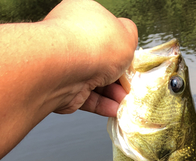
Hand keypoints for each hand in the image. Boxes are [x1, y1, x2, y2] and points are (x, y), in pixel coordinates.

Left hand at [44, 0, 137, 116]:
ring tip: (125, 101)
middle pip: (102, 61)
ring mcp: (67, 65)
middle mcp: (73, 40)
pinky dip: (102, 104)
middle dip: (119, 76)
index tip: (131, 62)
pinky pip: (88, 97)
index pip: (105, 34)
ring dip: (113, 93)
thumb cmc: (94, 45)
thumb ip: (130, 36)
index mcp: (84, 17)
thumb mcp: (127, 34)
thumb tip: (128, 41)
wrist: (65, 69)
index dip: (121, 49)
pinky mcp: (66, 89)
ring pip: (96, 82)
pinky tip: (115, 109)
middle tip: (130, 85)